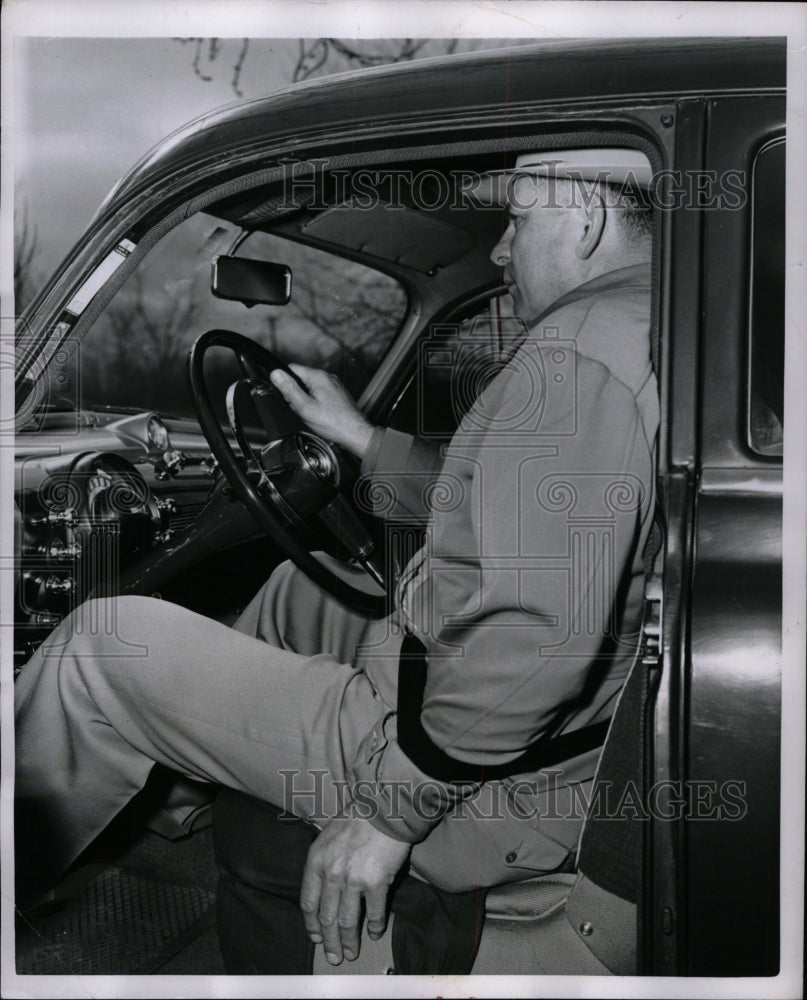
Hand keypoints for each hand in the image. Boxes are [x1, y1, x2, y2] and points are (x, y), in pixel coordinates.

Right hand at [269, 364, 374, 458]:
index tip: (287, 397)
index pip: (292, 369)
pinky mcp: (337, 394)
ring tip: (313, 414)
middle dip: (296, 394)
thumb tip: (276, 374)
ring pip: (310, 388)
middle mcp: (328, 378)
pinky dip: (316, 404)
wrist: (355, 433)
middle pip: (301, 380)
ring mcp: (334, 385)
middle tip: (302, 409)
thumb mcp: (305, 407)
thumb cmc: (334, 423)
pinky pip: (320, 395)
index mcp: (318, 377)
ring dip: (306, 401)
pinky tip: (320, 415)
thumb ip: (289, 390)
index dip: (285, 383)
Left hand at [300, 810, 410, 965]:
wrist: (383, 807)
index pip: (308, 902)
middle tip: (333, 955)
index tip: (316, 937)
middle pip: (326, 917)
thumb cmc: (357, 818)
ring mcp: (353, 880)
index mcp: (316, 861)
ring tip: (351, 952)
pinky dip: (374, 927)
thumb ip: (324, 862)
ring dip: (349, 940)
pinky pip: (374, 913)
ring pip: (347, 921)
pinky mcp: (376, 882)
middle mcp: (331, 873)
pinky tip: (374, 933)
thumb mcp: (328, 837)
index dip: (312, 924)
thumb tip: (324, 888)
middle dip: (329, 941)